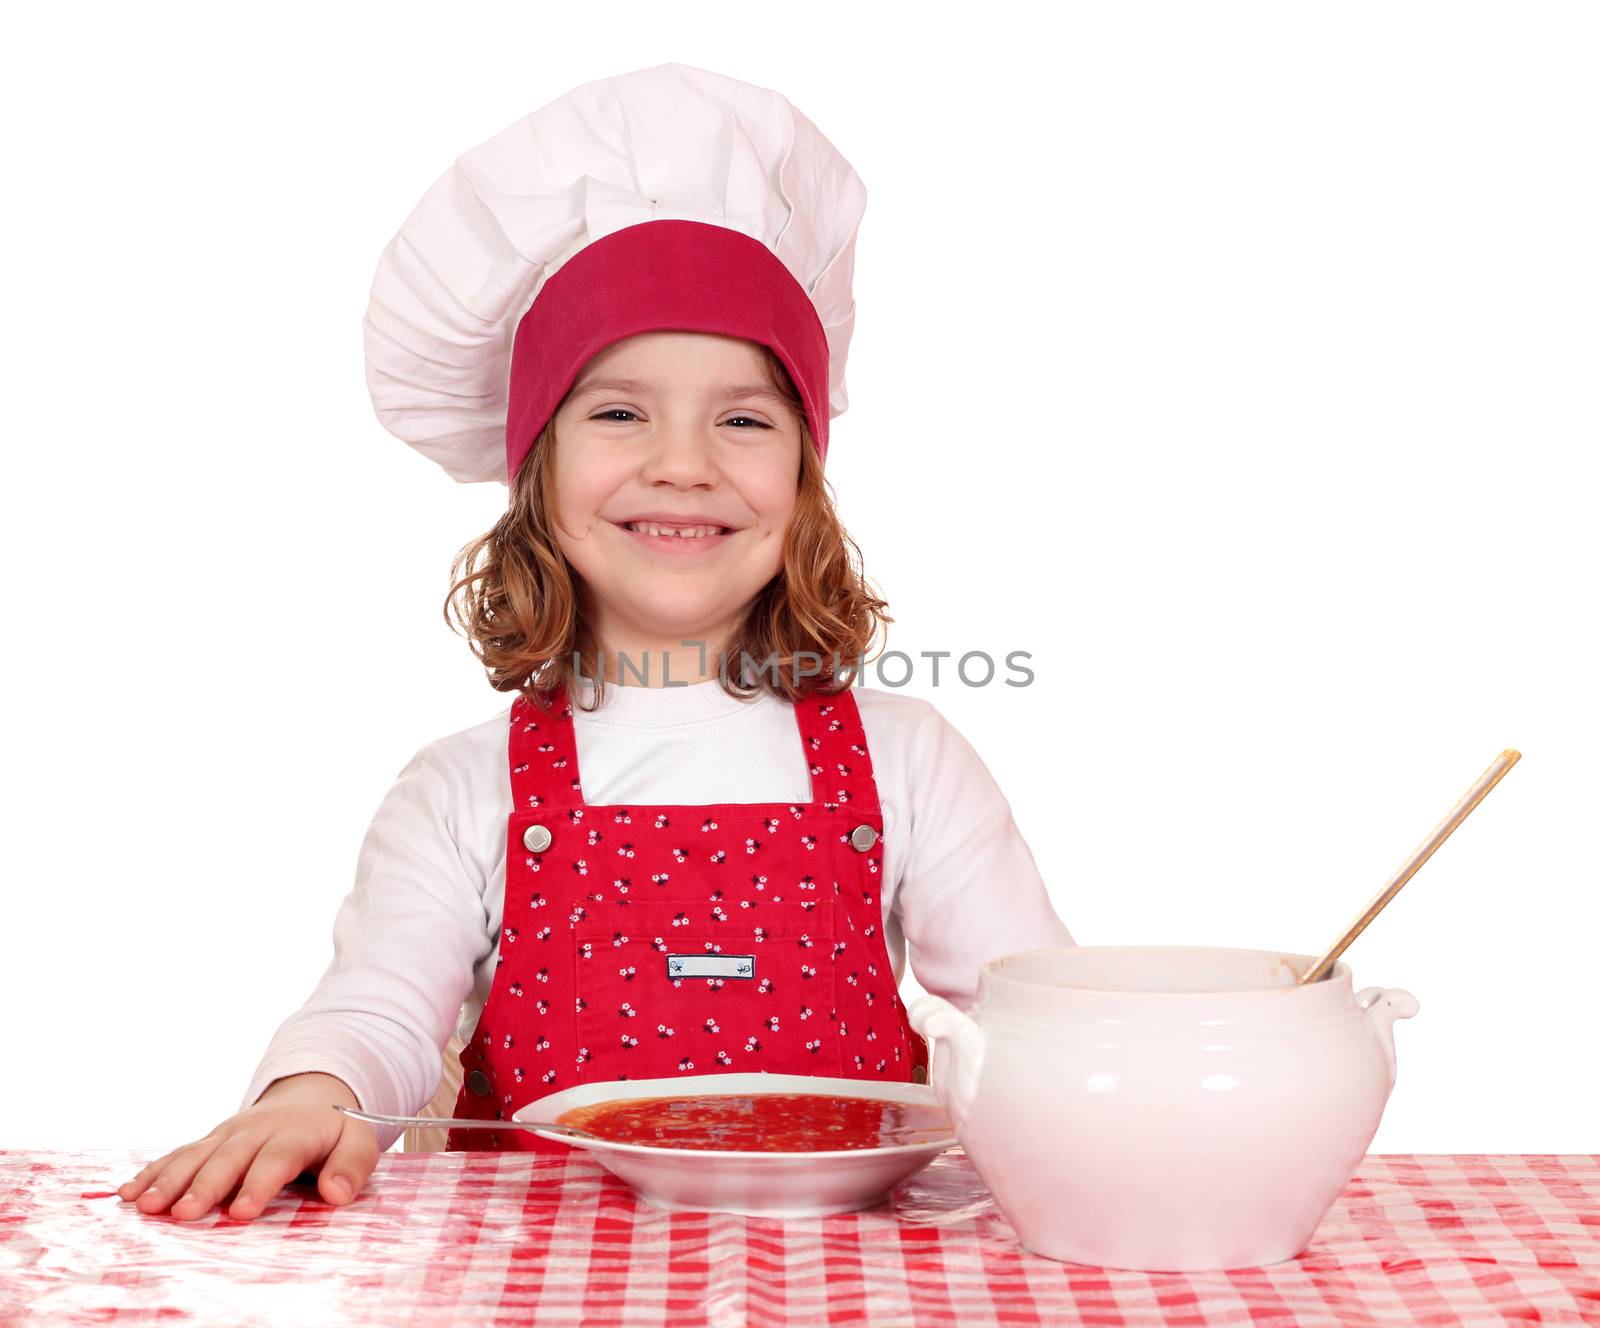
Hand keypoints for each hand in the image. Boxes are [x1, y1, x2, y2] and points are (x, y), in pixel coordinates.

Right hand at [117, 1072, 377, 1221]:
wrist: (310, 1094)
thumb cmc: (334, 1129)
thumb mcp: (358, 1140)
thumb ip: (352, 1166)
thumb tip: (337, 1193)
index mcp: (295, 1132)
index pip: (277, 1158)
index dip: (259, 1184)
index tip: (242, 1211)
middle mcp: (256, 1131)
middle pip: (228, 1158)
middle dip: (205, 1185)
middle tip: (183, 1213)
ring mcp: (227, 1134)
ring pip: (195, 1155)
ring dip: (169, 1180)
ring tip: (145, 1206)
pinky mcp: (209, 1141)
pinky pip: (178, 1154)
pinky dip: (152, 1172)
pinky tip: (128, 1193)